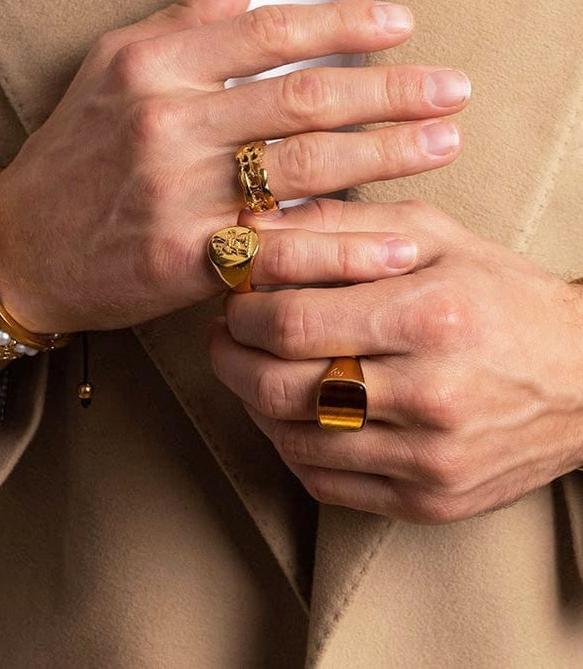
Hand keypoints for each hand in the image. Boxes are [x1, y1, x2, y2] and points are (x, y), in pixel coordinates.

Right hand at [0, 0, 468, 333]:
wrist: (21, 245)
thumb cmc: (76, 147)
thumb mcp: (114, 64)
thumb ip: (188, 18)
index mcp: (151, 65)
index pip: (264, 31)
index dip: (341, 23)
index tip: (401, 23)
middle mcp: (165, 122)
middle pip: (298, 99)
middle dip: (386, 90)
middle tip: (453, 87)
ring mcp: (175, 193)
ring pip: (300, 169)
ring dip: (383, 156)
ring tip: (445, 142)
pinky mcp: (183, 260)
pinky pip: (278, 249)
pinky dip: (340, 246)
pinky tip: (394, 241)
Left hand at [207, 197, 582, 523]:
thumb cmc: (501, 292)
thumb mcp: (432, 233)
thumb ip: (340, 224)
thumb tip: (254, 227)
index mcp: (427, 316)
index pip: (292, 323)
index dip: (242, 310)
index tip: (232, 295)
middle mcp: (429, 394)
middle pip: (280, 387)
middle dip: (232, 356)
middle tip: (224, 333)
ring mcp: (429, 458)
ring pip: (293, 440)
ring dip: (251, 402)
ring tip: (251, 367)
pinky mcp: (430, 501)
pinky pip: (324, 482)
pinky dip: (289, 446)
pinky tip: (288, 412)